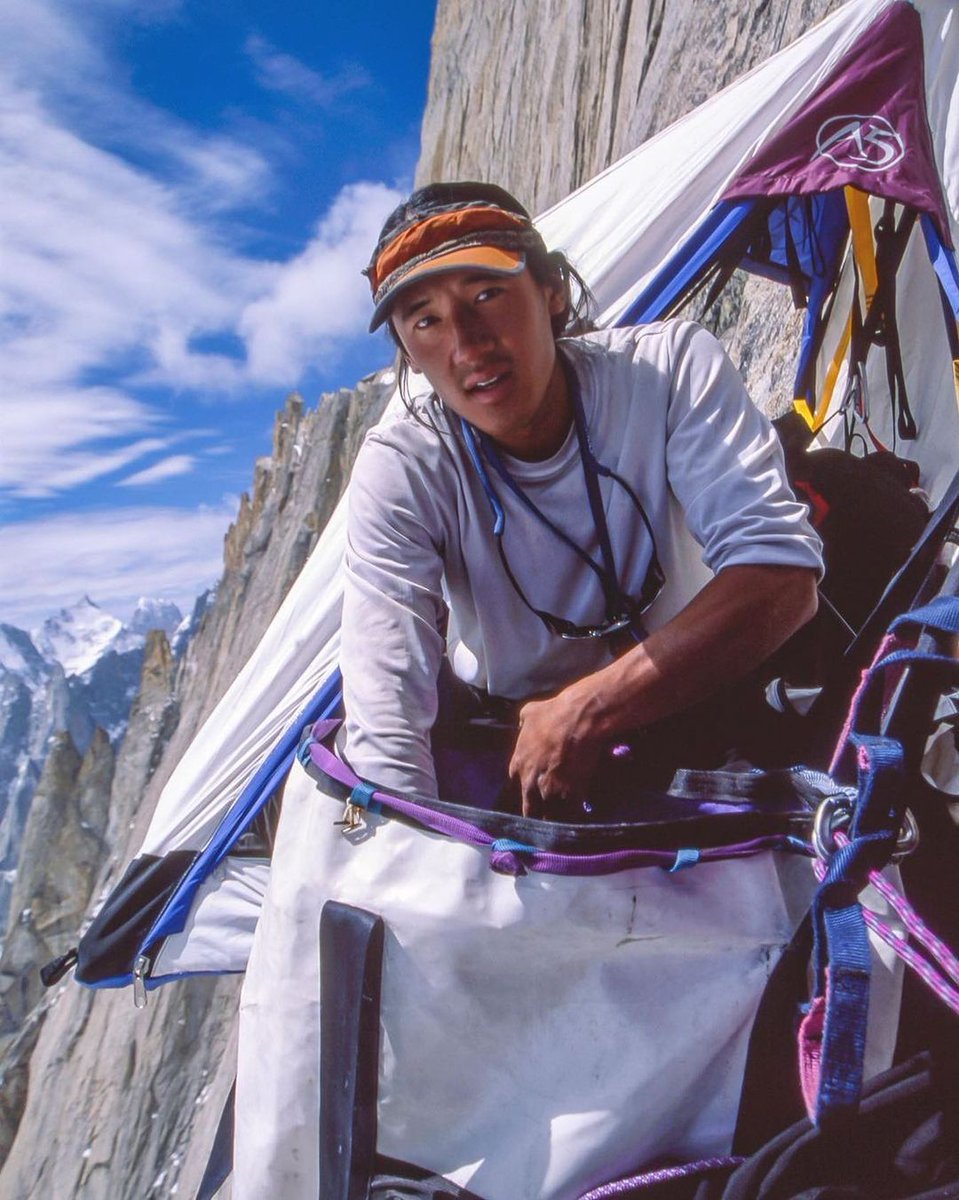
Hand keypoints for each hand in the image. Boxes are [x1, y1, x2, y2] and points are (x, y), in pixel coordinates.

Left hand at [508, 686, 603, 818]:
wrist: (579, 720)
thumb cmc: (553, 713)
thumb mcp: (529, 713)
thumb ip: (523, 725)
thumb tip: (524, 725)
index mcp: (518, 766)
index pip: (515, 788)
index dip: (526, 791)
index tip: (534, 793)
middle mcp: (530, 783)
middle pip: (530, 810)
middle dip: (538, 812)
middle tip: (547, 813)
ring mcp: (550, 792)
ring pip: (549, 816)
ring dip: (555, 818)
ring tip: (563, 820)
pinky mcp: (571, 796)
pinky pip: (570, 815)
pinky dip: (574, 816)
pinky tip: (578, 816)